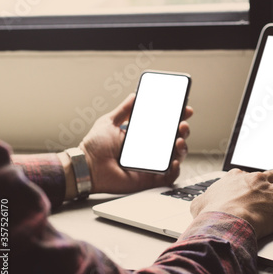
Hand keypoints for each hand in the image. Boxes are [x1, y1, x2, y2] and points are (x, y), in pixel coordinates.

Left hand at [78, 93, 193, 194]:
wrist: (87, 167)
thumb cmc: (95, 147)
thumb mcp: (109, 122)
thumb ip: (124, 109)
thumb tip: (135, 95)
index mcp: (143, 135)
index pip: (166, 125)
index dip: (178, 117)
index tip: (185, 109)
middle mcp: (151, 148)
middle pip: (176, 139)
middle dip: (184, 130)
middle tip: (182, 124)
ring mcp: (153, 163)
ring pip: (177, 156)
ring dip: (183, 147)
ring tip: (178, 140)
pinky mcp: (152, 178)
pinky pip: (170, 175)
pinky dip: (176, 169)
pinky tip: (174, 161)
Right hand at [190, 169, 272, 238]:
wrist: (225, 221)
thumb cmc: (212, 214)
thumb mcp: (199, 203)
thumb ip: (202, 200)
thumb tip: (199, 203)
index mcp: (237, 177)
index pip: (249, 174)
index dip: (253, 181)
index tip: (254, 187)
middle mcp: (256, 180)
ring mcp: (270, 192)